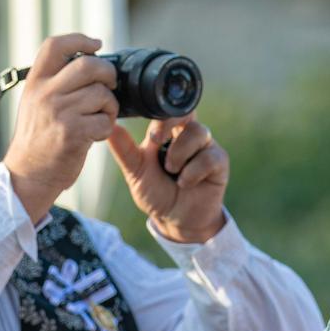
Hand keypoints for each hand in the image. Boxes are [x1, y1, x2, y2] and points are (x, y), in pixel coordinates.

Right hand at [2, 34, 117, 221]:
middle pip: (88, 65)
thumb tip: (90, 60)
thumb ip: (55, 82)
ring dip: (110, 107)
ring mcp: (58, 113)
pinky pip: (104, 121)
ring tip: (101, 117)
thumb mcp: (36, 102)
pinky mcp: (72, 133)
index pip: (54, 46)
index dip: (79, 39)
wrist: (28, 173)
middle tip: (110, 85)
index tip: (96, 45)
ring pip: (101, 94)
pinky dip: (107, 127)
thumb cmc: (39, 137)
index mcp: (35, 82)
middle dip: (108, 74)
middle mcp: (45, 93)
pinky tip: (96, 134)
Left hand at [108, 116, 229, 244]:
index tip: (150, 137)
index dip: (161, 116)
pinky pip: (209, 157)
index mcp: (168, 132)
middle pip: (187, 112)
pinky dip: (193, 172)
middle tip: (156, 143)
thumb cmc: (157, 193)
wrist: (176, 220)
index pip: (168, 110)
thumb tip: (110, 127)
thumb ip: (124, 150)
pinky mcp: (219, 163)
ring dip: (180, 153)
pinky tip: (185, 183)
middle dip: (169, 124)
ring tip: (172, 171)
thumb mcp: (136, 172)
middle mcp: (189, 135)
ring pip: (198, 132)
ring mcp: (206, 147)